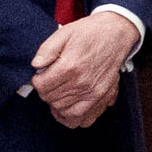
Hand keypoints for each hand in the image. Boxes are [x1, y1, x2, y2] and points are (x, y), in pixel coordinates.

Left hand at [30, 12, 139, 128]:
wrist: (116, 33)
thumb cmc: (89, 32)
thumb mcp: (63, 33)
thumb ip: (46, 50)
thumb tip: (36, 65)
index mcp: (70, 66)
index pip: (42, 87)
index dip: (37, 80)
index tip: (41, 74)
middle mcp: (82, 83)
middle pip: (51, 100)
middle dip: (46, 91)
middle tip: (50, 81)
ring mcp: (94, 92)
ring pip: (65, 112)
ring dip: (57, 104)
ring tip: (58, 93)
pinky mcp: (103, 97)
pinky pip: (85, 119)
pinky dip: (73, 117)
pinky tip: (69, 106)